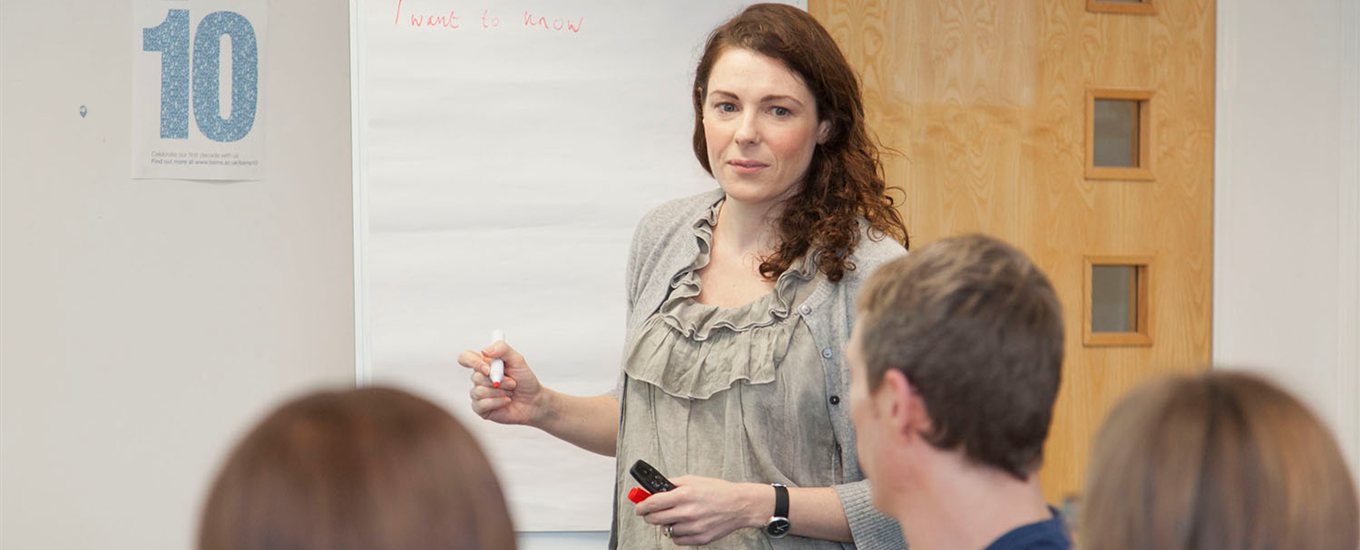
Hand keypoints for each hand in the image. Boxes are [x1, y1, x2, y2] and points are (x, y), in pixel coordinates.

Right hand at [457, 341, 546, 426]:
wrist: (533, 401)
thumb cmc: (525, 380)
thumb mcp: (518, 360)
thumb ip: (503, 349)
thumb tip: (484, 350)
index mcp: (484, 364)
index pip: (465, 358)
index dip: (473, 362)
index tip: (488, 369)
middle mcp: (478, 378)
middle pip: (475, 377)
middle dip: (499, 381)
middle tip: (513, 383)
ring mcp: (478, 394)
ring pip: (479, 391)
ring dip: (500, 392)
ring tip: (510, 392)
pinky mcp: (480, 408)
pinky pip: (481, 404)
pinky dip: (497, 402)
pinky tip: (506, 401)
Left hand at [634, 476, 765, 545]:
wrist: (739, 505)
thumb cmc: (718, 491)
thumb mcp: (693, 480)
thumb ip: (672, 484)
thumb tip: (653, 489)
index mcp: (684, 495)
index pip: (652, 503)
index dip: (641, 506)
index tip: (639, 507)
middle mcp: (687, 512)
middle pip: (655, 519)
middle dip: (649, 516)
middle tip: (651, 513)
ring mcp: (693, 527)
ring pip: (666, 530)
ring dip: (667, 524)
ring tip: (676, 516)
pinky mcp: (700, 538)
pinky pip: (678, 540)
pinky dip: (678, 534)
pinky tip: (685, 525)